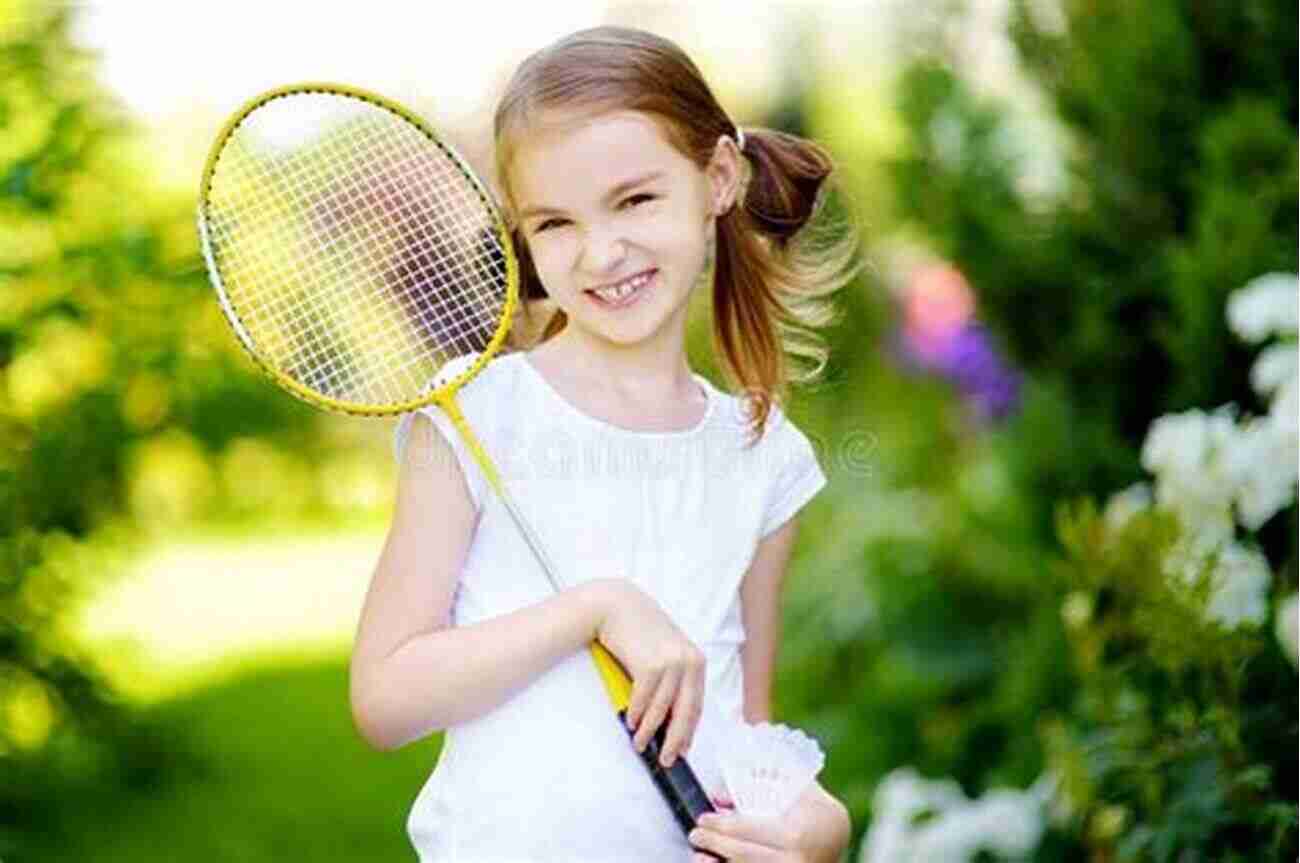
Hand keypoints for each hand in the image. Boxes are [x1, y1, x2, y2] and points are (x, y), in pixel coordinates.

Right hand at [592, 579, 705, 767]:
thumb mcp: (664, 651)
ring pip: (662, 709)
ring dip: (650, 731)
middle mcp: (689, 662)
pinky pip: (644, 699)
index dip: (689, 730)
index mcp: (696, 661)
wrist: (617, 606)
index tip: (682, 749)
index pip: (696, 705)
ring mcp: (671, 663)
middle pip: (686, 712)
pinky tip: (631, 722)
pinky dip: (637, 714)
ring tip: (640, 743)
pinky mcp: (651, 664)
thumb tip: (668, 717)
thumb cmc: (639, 630)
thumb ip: (672, 678)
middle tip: (666, 759)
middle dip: (675, 739)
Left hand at [688, 782, 850, 862]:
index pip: (748, 829)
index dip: (721, 825)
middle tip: (697, 835)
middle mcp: (794, 859)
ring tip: (701, 856)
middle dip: (715, 844)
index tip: (704, 819)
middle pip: (744, 854)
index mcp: (794, 832)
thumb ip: (760, 785)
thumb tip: (721, 796)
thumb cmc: (816, 808)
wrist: (838, 835)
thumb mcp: (795, 788)